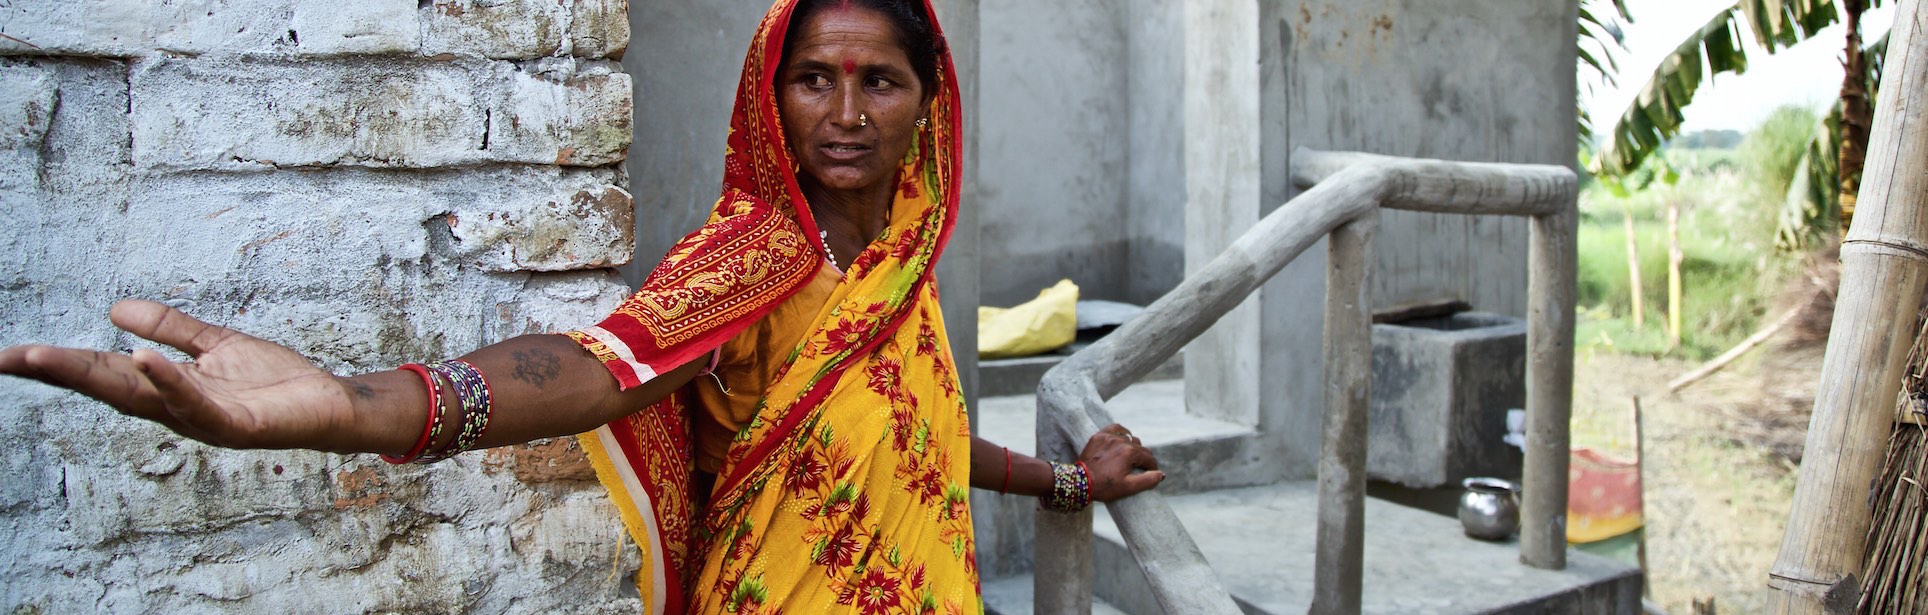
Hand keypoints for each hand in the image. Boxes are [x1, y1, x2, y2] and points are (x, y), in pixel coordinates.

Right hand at [0, 300, 364, 450]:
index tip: (10, 355)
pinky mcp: (236, 424)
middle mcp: (176, 408)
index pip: (103, 372)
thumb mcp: (216, 345)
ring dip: (95, 376)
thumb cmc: (275, 382)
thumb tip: (114, 309)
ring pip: (141, 397)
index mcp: (167, 388)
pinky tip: (143, 360)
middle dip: (58, 372)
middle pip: (108, 386)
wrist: (328, 404)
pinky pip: (196, 402)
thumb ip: (171, 330)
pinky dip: (169, 382)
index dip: (58, 363)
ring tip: (48, 356)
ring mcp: (203, 419)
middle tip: (9, 358)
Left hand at [1079, 423, 1164, 501]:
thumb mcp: (1128, 487)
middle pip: (1140, 448)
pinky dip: (1122, 433)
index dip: (1151, 468)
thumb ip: (1148, 480)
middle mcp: (1122, 441)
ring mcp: (1109, 437)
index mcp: (1130, 453)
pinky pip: (1116, 428)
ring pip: (1130, 439)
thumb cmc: (1104, 486)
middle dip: (1142, 459)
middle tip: (1138, 469)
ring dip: (1132, 448)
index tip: (1149, 475)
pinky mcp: (1099, 436)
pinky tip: (1124, 439)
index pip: (1149, 459)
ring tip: (1128, 459)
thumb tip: (1161, 474)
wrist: (1079, 482)